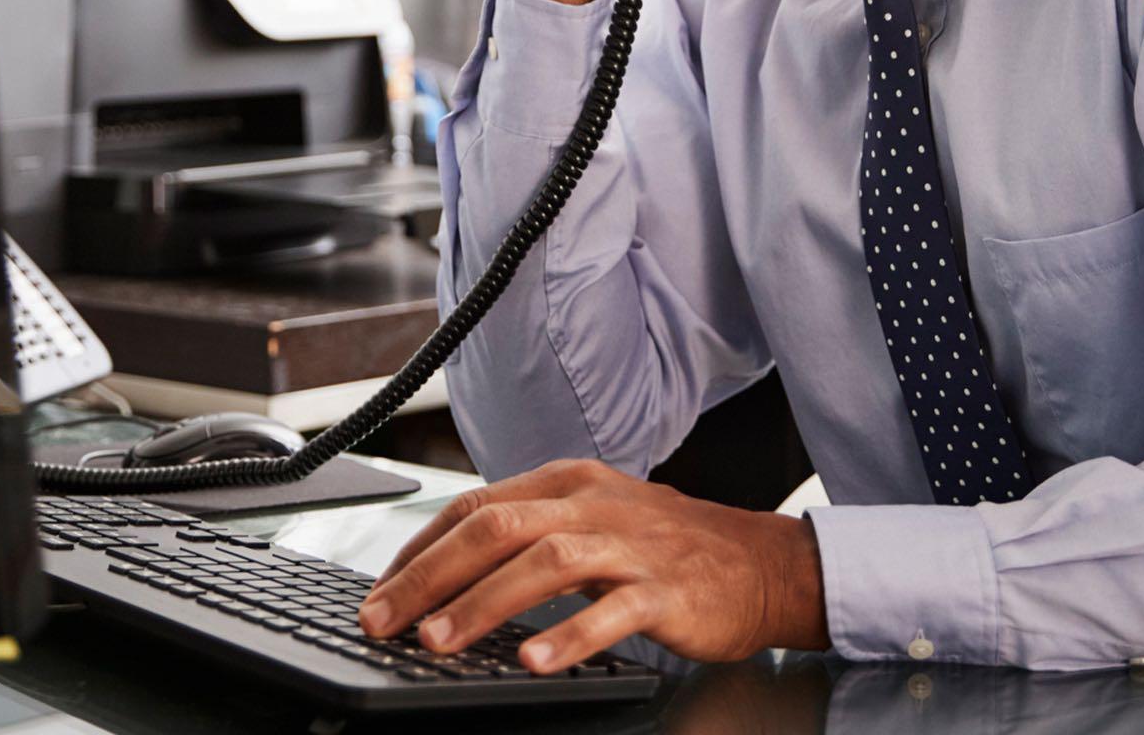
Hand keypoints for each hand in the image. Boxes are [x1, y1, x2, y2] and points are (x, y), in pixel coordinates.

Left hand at [357, 459, 828, 671]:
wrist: (763, 564)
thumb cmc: (670, 548)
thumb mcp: (595, 520)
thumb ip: (530, 535)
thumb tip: (447, 572)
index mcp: (568, 483)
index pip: (475, 507)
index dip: (420, 550)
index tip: (380, 592)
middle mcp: (594, 504)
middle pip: (495, 529)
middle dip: (429, 577)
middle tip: (384, 620)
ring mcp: (632, 545)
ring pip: (544, 563)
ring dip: (482, 604)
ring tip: (439, 642)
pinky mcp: (667, 588)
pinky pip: (612, 610)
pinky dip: (568, 635)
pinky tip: (533, 660)